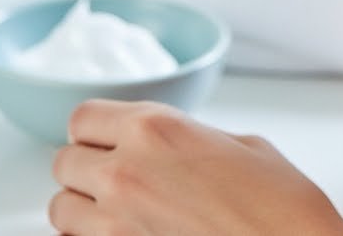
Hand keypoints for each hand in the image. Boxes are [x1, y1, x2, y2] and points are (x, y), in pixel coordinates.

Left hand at [49, 99, 342, 234]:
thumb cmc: (282, 208)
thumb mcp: (238, 145)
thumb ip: (187, 139)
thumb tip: (170, 150)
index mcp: (154, 128)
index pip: (82, 117)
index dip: (95, 131)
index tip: (105, 142)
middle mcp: (125, 172)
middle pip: (63, 163)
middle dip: (86, 171)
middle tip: (113, 181)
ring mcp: (118, 225)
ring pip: (60, 211)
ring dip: (82, 211)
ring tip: (113, 216)